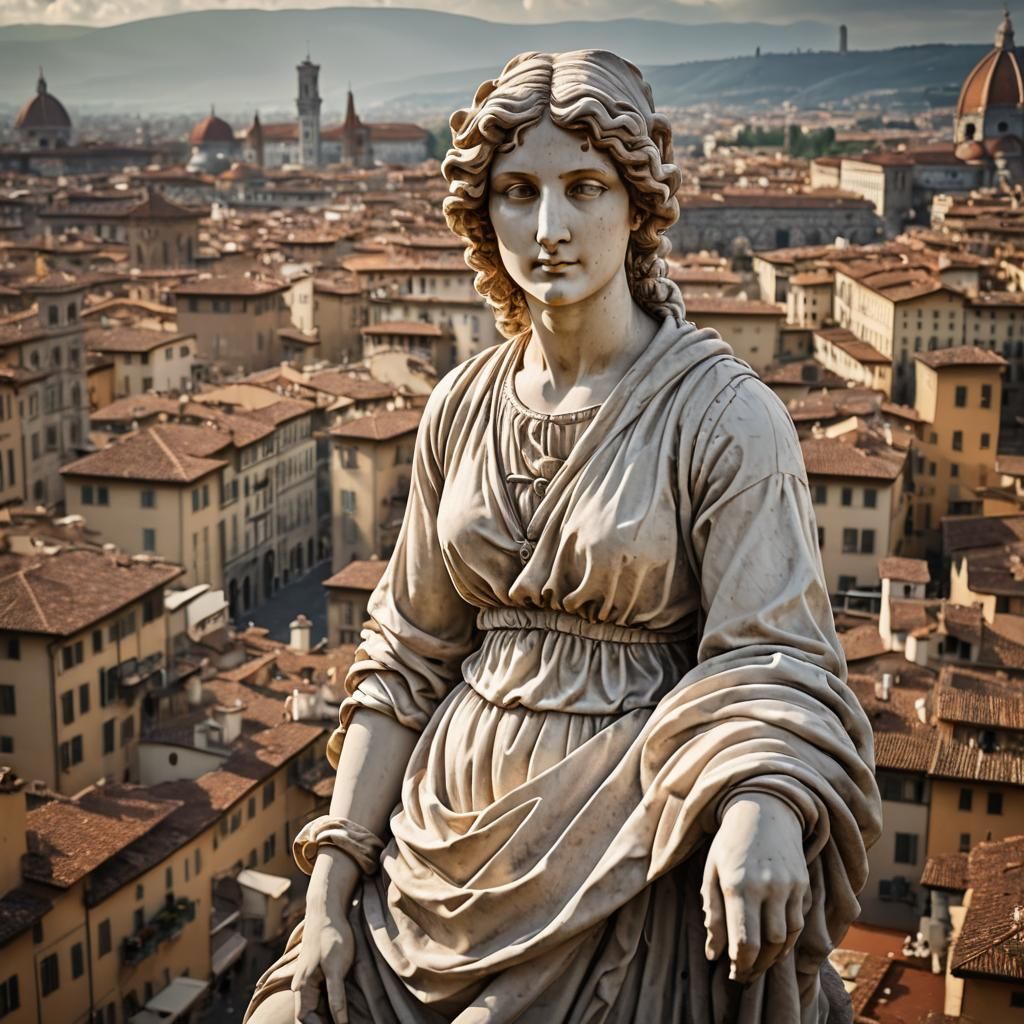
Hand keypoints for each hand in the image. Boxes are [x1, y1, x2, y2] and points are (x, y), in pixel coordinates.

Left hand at [291, 849, 359, 1022]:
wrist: (325, 913)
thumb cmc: (324, 938)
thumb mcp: (318, 965)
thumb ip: (313, 983)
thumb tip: (310, 997)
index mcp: (301, 986)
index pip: (301, 1018)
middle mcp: (305, 983)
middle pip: (306, 1018)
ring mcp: (319, 976)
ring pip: (318, 1011)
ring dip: (328, 1023)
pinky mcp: (333, 968)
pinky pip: (335, 996)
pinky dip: (339, 1011)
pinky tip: (344, 1023)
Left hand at [701, 792, 809, 983]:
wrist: (763, 810)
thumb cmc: (730, 843)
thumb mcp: (712, 872)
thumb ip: (713, 914)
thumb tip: (713, 954)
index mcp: (738, 884)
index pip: (744, 941)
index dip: (739, 964)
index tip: (732, 972)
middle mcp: (767, 887)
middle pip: (768, 944)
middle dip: (756, 965)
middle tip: (744, 974)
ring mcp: (788, 886)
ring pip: (787, 938)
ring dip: (773, 957)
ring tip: (757, 963)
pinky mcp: (802, 885)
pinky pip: (798, 923)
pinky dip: (787, 941)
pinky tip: (773, 945)